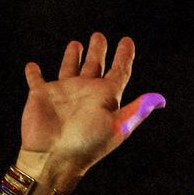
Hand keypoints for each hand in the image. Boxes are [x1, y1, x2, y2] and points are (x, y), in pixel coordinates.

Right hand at [21, 33, 164, 178]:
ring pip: (69, 69)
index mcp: (105, 98)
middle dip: (98, 51)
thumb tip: (160, 99)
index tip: (127, 41)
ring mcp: (63, 94)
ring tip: (76, 43)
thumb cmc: (88, 144)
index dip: (125, 56)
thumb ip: (136, 110)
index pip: (119, 72)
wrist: (54, 158)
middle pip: (95, 66)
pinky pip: (36, 80)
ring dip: (72, 57)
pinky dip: (33, 73)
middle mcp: (85, 93)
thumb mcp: (117, 127)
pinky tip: (32, 66)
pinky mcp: (41, 96)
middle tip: (99, 36)